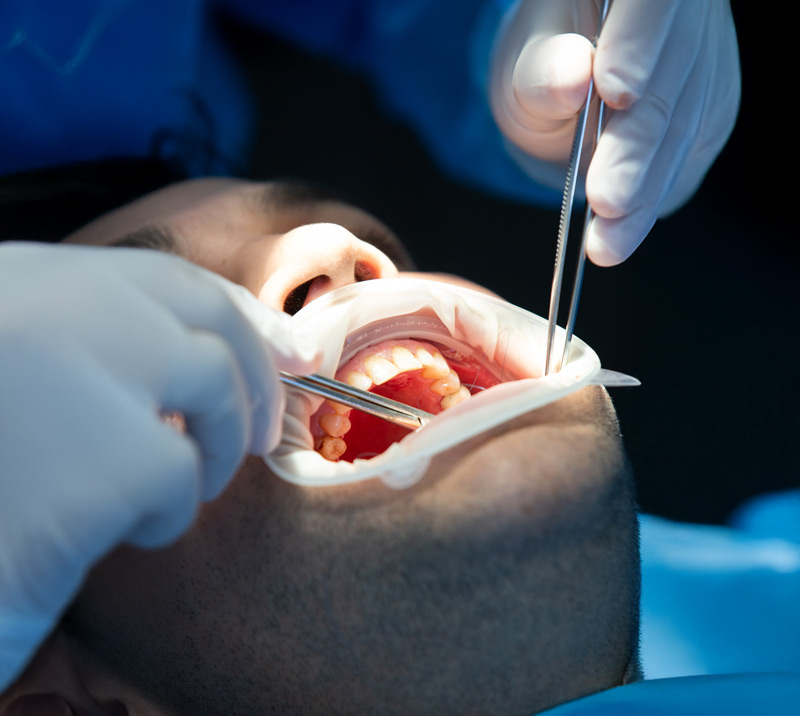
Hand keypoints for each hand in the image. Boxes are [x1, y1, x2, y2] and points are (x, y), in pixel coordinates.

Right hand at [0, 242, 319, 687]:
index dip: (240, 314)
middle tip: (263, 432)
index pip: (165, 279)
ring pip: (211, 393)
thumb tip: (213, 354)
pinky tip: (108, 533)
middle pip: (207, 323)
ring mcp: (80, 371)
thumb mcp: (19, 368)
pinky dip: (164, 511)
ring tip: (161, 491)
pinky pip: (179, 476)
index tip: (287, 349)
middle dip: (255, 377)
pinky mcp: (104, 460)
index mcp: (23, 278)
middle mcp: (54, 304)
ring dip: (209, 450)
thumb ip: (93, 341)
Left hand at [489, 0, 739, 264]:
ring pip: (683, 129)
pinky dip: (651, 201)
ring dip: (644, 192)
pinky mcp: (711, 107)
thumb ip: (543, 70)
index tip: (615, 92)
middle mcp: (685, 18)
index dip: (638, 45)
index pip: (651, 4)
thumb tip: (571, 78)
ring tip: (606, 241)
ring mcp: (705, 63)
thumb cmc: (545, 66)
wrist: (569, 82)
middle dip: (636, 148)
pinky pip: (685, 157)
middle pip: (670, 81)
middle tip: (606, 199)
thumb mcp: (525, 64)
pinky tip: (623, 233)